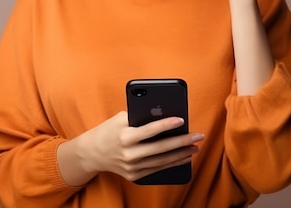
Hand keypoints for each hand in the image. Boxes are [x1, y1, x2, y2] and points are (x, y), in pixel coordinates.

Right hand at [74, 112, 203, 182]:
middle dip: (182, 141)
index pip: (150, 130)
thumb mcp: (121, 118)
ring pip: (162, 161)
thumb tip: (164, 114)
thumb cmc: (109, 130)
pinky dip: (172, 163)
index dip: (166, 124)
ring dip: (181, 154)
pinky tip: (184, 157)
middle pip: (161, 148)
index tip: (182, 119)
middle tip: (198, 135)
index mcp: (125, 137)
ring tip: (195, 147)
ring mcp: (132, 167)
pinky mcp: (134, 176)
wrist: (92, 153)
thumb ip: (140, 117)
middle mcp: (129, 154)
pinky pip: (157, 169)